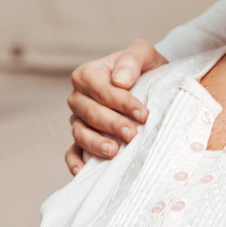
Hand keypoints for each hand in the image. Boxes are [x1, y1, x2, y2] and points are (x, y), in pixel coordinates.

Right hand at [63, 40, 167, 174]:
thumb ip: (131, 60)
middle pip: (90, 113)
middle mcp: (79, 98)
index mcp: (89, 74)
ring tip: (114, 152)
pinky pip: (72, 152)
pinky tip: (85, 171)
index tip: (143, 113)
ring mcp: (79, 120)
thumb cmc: (146, 69)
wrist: (153, 86)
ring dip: (96, 144)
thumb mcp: (144, 55)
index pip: (100, 90)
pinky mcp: (82, 140)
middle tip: (132, 135)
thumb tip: (120, 81)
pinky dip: (75, 162)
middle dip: (112, 125)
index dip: (121, 102)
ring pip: (80, 133)